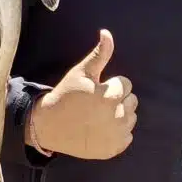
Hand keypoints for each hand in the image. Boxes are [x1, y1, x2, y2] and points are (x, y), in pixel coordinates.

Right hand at [26, 29, 135, 159]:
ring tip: (99, 116)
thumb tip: (107, 33)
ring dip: (120, 115)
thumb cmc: (66, 95)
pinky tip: (100, 129)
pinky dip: (117, 133)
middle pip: (132, 101)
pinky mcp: (114, 149)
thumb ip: (100, 54)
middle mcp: (118, 116)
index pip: (126, 84)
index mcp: (111, 95)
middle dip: (118, 99)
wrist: (49, 125)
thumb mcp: (81, 72)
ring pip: (131, 118)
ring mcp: (116, 134)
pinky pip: (127, 136)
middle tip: (97, 103)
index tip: (95, 90)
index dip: (110, 85)